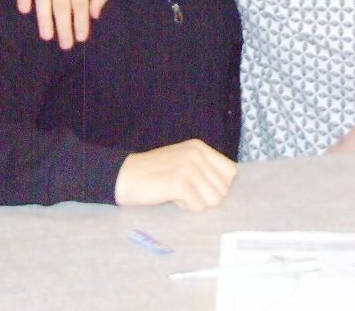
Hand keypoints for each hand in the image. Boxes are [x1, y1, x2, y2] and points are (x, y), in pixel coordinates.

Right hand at [114, 139, 236, 211]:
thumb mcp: (182, 161)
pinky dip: (185, 207)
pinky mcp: (179, 183)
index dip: (219, 185)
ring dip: (196, 202)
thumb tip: (224, 189)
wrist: (124, 176)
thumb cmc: (153, 173)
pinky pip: (198, 206)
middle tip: (184, 191)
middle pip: (223, 189)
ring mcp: (189, 168)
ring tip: (178, 194)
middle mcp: (197, 154)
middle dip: (206, 196)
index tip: (200, 188)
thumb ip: (203, 169)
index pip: (231, 171)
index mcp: (200, 147)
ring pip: (214, 199)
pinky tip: (171, 198)